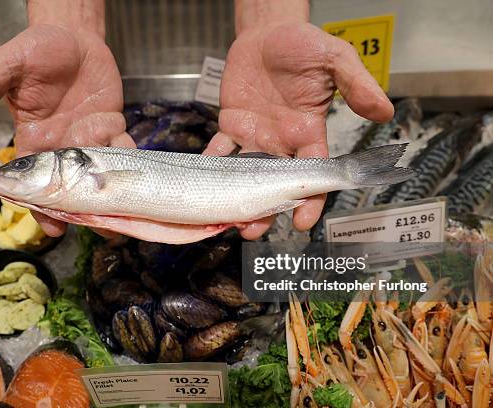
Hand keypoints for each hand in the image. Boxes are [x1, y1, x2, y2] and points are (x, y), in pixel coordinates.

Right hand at [0, 24, 133, 236]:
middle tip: (96, 230)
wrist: (72, 36)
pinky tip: (135, 177)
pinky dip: (129, 161)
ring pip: (100, 174)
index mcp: (35, 141)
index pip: (36, 182)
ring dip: (111, 194)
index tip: (52, 228)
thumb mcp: (7, 65)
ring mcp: (90, 139)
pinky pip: (122, 148)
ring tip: (121, 217)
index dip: (42, 206)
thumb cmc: (37, 49)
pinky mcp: (112, 125)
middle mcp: (63, 147)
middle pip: (72, 187)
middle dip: (83, 210)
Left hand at [204, 21, 392, 238]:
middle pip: (275, 184)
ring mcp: (255, 136)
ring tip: (228, 219)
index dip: (309, 200)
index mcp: (308, 132)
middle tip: (252, 230)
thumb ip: (357, 85)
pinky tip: (202, 180)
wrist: (267, 32)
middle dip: (266, 209)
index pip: (312, 175)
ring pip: (246, 175)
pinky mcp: (232, 124)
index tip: (302, 223)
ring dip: (236, 196)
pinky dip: (211, 164)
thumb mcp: (335, 59)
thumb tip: (386, 112)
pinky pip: (220, 149)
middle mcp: (281, 142)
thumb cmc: (304, 45)